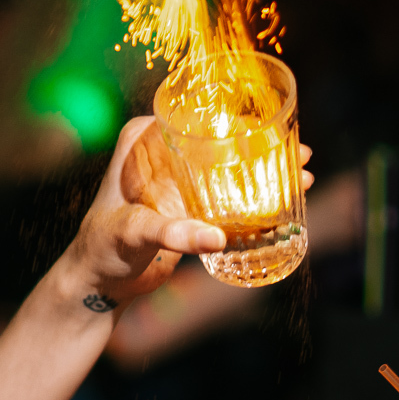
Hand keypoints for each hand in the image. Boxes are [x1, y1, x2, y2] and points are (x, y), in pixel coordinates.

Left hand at [65, 116, 315, 306]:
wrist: (95, 282)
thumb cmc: (101, 249)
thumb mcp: (134, 233)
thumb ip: (172, 234)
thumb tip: (217, 239)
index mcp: (142, 141)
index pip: (194, 117)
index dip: (236, 120)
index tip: (273, 126)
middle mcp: (160, 154)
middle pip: (219, 140)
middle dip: (261, 145)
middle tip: (300, 152)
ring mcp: (176, 180)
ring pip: (227, 167)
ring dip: (263, 171)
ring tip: (302, 175)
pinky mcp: (187, 207)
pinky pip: (226, 195)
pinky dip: (254, 197)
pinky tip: (284, 201)